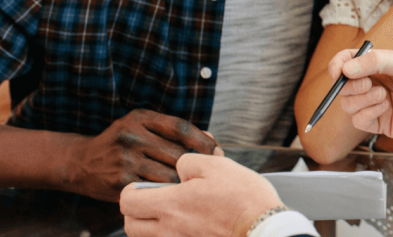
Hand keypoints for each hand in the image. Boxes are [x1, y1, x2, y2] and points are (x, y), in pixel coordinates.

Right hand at [65, 109, 218, 201]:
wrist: (81, 163)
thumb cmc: (121, 144)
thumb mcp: (142, 127)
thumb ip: (172, 131)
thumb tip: (211, 139)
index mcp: (140, 118)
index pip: (181, 127)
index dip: (203, 141)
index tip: (217, 152)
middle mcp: (132, 136)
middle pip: (178, 153)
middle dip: (196, 165)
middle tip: (208, 173)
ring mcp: (125, 159)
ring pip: (169, 174)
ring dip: (183, 181)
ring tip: (192, 184)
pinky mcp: (121, 181)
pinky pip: (154, 189)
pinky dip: (167, 192)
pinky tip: (173, 194)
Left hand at [120, 153, 282, 236]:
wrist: (264, 228)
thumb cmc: (243, 197)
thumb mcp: (217, 165)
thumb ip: (189, 162)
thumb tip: (179, 168)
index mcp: (172, 205)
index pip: (128, 201)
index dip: (131, 190)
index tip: (146, 184)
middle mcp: (169, 229)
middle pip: (130, 225)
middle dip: (136, 210)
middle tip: (154, 199)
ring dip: (150, 224)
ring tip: (170, 212)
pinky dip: (169, 233)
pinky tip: (187, 223)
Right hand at [328, 49, 392, 146]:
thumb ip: (375, 62)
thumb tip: (346, 68)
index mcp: (381, 65)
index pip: (348, 61)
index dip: (338, 65)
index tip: (339, 71)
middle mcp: (376, 83)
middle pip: (344, 85)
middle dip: (350, 85)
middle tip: (367, 83)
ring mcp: (377, 104)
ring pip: (348, 104)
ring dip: (361, 99)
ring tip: (384, 97)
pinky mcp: (381, 124)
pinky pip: (358, 121)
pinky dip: (366, 114)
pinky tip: (384, 108)